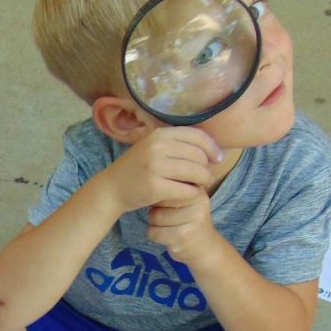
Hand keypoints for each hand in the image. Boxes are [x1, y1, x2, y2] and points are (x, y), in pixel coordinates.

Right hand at [102, 127, 221, 214]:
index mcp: (159, 134)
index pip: (197, 136)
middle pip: (199, 156)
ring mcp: (155, 167)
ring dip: (202, 182)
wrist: (112, 188)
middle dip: (206, 168)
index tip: (217, 158)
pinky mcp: (155, 187)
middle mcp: (157, 147)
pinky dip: (192, 195)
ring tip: (198, 186)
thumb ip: (178, 144)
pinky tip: (187, 196)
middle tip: (204, 178)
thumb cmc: (139, 169)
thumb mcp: (154, 148)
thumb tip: (212, 148)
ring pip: (196, 173)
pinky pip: (187, 191)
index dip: (212, 147)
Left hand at [147, 189, 219, 264]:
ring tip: (169, 228)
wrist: (207, 249)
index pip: (165, 185)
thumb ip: (171, 190)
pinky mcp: (183, 235)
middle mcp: (197, 200)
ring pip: (154, 217)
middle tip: (169, 219)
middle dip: (156, 211)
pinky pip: (154, 232)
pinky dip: (155, 236)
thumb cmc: (190, 222)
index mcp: (196, 188)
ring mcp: (191, 218)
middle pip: (158, 200)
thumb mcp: (187, 201)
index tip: (167, 206)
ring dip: (154, 225)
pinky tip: (168, 238)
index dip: (159, 197)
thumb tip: (147, 186)